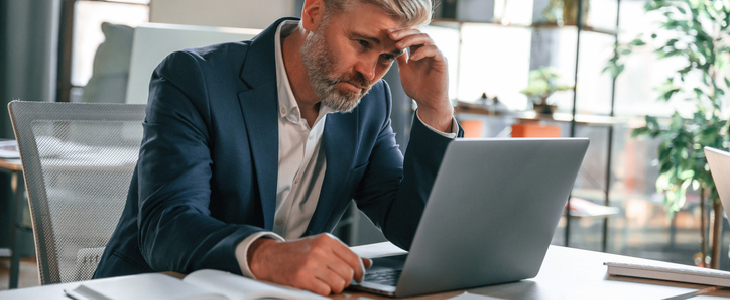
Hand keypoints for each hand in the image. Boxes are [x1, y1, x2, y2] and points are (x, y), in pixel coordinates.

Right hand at [248, 233, 372, 294]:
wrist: (269, 257)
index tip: (359, 277)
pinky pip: (325, 291)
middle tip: (338, 281)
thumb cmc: (297, 252)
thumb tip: (368, 263)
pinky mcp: (302, 278)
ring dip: (335, 288)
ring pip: (339, 284)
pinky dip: (323, 291)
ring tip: (326, 283)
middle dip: (346, 281)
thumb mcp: (321, 246)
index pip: (354, 258)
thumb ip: (344, 254)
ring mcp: (311, 264)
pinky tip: (316, 286)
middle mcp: (320, 250)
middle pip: (348, 273)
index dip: (360, 271)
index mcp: (327, 240)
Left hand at [389, 28, 452, 131]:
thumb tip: (390, 47)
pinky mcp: (442, 62)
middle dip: (403, 33)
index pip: (410, 35)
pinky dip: (423, 51)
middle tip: (391, 36)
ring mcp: (436, 55)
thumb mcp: (404, 70)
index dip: (399, 32)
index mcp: (418, 51)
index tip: (386, 34)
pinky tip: (412, 58)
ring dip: (411, 39)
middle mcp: (428, 50)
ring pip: (426, 38)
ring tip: (399, 45)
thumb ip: (400, 58)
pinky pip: (434, 51)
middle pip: (417, 33)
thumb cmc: (417, 88)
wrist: (427, 102)